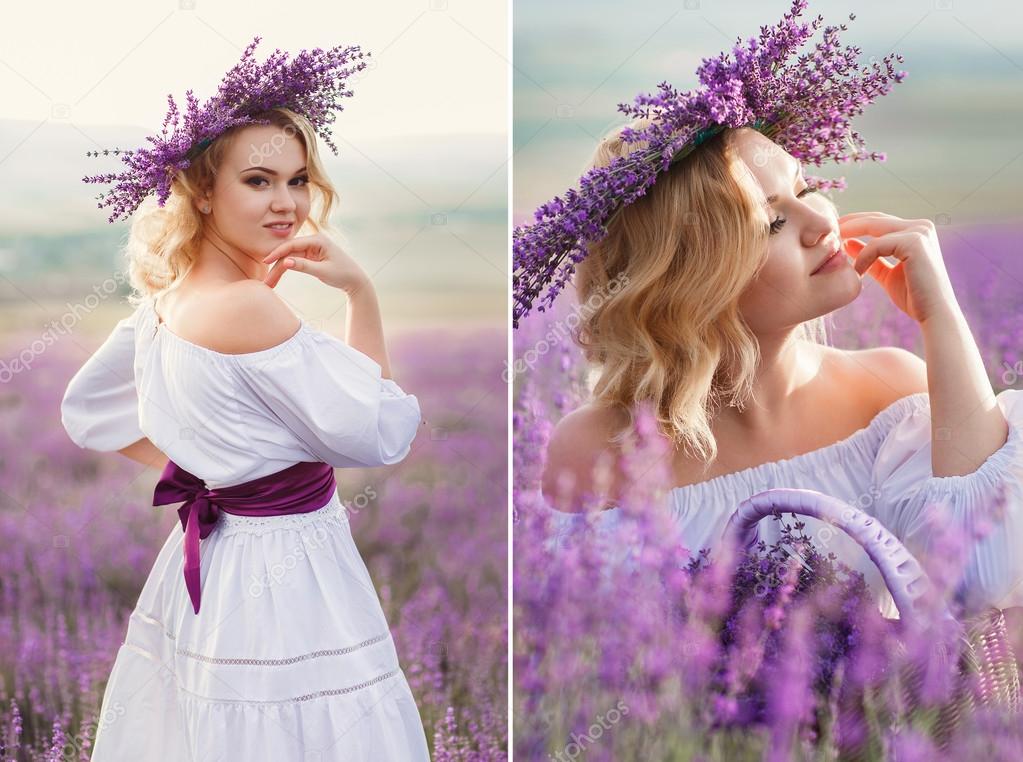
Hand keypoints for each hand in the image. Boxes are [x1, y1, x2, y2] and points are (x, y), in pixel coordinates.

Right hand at [261, 233, 369, 293]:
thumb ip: (304, 266)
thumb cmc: (343, 274)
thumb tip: (285, 263)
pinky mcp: (310, 256)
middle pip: (288, 252)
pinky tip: (276, 279)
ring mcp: (311, 249)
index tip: (265, 262)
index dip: (277, 253)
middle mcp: (313, 241)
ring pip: (289, 258)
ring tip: (269, 284)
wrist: (355, 280)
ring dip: (278, 271)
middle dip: (276, 267)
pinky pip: (294, 262)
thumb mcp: (323, 271)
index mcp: (318, 240)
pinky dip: (286, 270)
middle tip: (266, 282)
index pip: (292, 245)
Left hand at [837, 212, 958, 323]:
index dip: (855, 224)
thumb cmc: (914, 297)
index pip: (879, 220)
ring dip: (850, 236)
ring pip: (874, 227)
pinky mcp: (915, 242)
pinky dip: (863, 257)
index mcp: (917, 231)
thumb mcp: (886, 274)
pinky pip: (878, 244)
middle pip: (875, 218)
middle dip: (848, 224)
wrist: (934, 314)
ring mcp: (920, 231)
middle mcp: (921, 226)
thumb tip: (848, 243)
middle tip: (826, 233)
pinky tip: (856, 271)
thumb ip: (870, 258)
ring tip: (834, 248)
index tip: (833, 232)